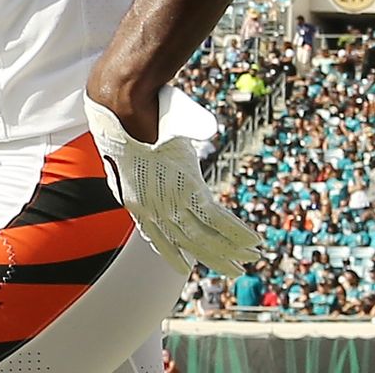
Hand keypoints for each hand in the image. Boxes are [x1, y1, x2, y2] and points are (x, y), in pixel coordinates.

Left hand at [84, 86, 262, 276]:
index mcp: (134, 197)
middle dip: (212, 257)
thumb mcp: (136, 143)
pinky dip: (235, 233)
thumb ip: (151, 155)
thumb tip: (163, 149)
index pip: (155, 234)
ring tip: (247, 263)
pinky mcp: (187, 186)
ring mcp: (170, 197)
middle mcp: (152, 205)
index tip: (184, 265)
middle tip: (232, 271)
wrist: (122, 103)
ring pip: (203, 235)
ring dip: (228, 251)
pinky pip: (216, 218)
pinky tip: (252, 243)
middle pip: (186, 240)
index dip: (171, 251)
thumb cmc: (131, 114)